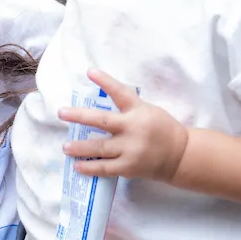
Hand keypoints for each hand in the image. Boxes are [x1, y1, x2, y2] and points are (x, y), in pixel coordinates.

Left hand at [58, 69, 188, 182]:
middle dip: (79, 117)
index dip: (105, 81)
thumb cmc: (160, 129)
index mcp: (138, 111)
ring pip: (100, 148)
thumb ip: (127, 106)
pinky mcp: (129, 167)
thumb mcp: (147, 110)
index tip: (90, 71)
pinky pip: (105, 168)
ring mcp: (130, 149)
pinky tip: (77, 166)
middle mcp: (133, 129)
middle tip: (61, 113)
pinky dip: (90, 167)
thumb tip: (99, 99)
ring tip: (65, 147)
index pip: (120, 92)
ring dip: (80, 148)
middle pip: (102, 121)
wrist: (179, 155)